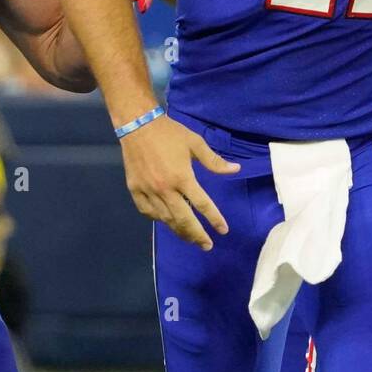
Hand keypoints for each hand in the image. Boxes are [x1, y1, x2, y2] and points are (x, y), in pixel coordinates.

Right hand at [119, 114, 238, 249]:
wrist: (138, 125)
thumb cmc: (169, 133)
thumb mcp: (195, 143)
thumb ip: (214, 161)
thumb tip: (236, 170)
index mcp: (182, 177)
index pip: (202, 204)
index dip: (214, 219)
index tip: (223, 230)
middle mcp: (165, 189)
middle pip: (183, 220)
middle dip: (197, 235)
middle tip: (207, 246)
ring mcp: (148, 191)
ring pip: (165, 219)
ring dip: (179, 231)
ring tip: (190, 238)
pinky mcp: (135, 190)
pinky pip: (148, 212)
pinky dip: (158, 219)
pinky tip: (166, 221)